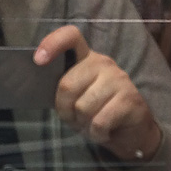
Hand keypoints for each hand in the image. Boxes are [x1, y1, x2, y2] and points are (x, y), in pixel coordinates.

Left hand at [35, 25, 161, 161]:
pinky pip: (99, 122)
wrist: (132, 131)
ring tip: (91, 125)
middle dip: (65, 110)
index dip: (52, 44)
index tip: (38, 60)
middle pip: (67, 85)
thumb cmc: (99, 113)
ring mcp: (119, 79)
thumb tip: (38, 89)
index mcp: (86, 59)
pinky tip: (103, 132)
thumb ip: (63, 89)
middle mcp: (103, 63)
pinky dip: (96, 134)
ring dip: (82, 124)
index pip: (70, 37)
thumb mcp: (77, 98)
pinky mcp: (130, 99)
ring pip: (83, 107)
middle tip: (75, 118)